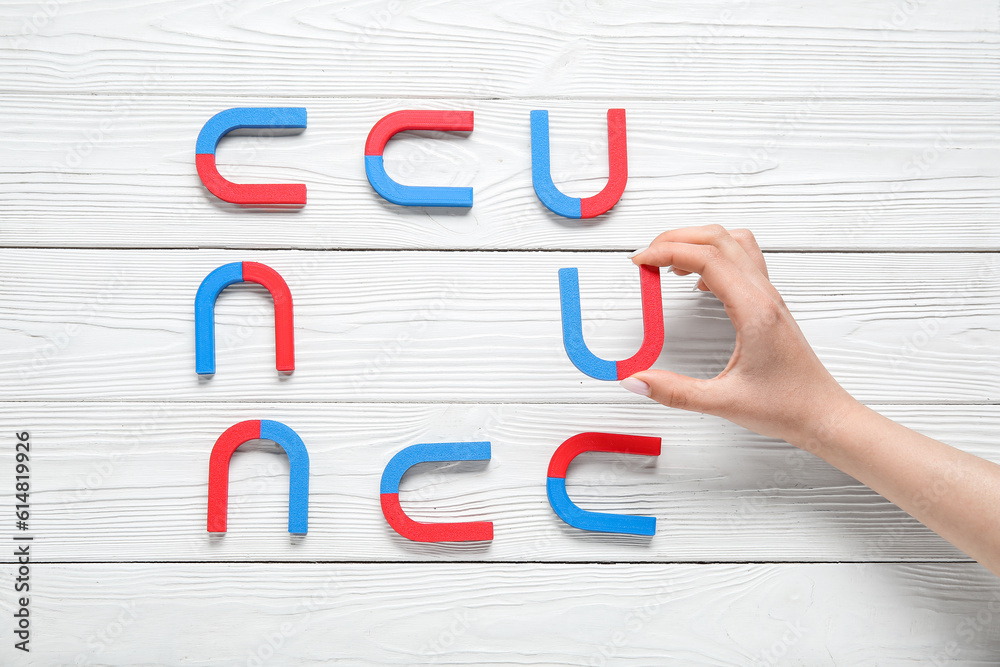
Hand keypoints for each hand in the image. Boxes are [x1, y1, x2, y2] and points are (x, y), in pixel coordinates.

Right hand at [623, 225, 855, 446]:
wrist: (823, 414)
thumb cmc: (787, 407)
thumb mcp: (723, 403)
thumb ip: (674, 392)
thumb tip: (636, 380)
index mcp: (754, 311)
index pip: (706, 258)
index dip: (667, 252)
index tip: (640, 262)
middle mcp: (763, 296)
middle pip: (718, 238)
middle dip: (676, 238)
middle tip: (648, 258)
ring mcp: (769, 297)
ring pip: (733, 243)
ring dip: (698, 243)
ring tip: (670, 264)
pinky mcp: (769, 304)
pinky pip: (742, 261)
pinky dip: (715, 257)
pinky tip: (699, 283)